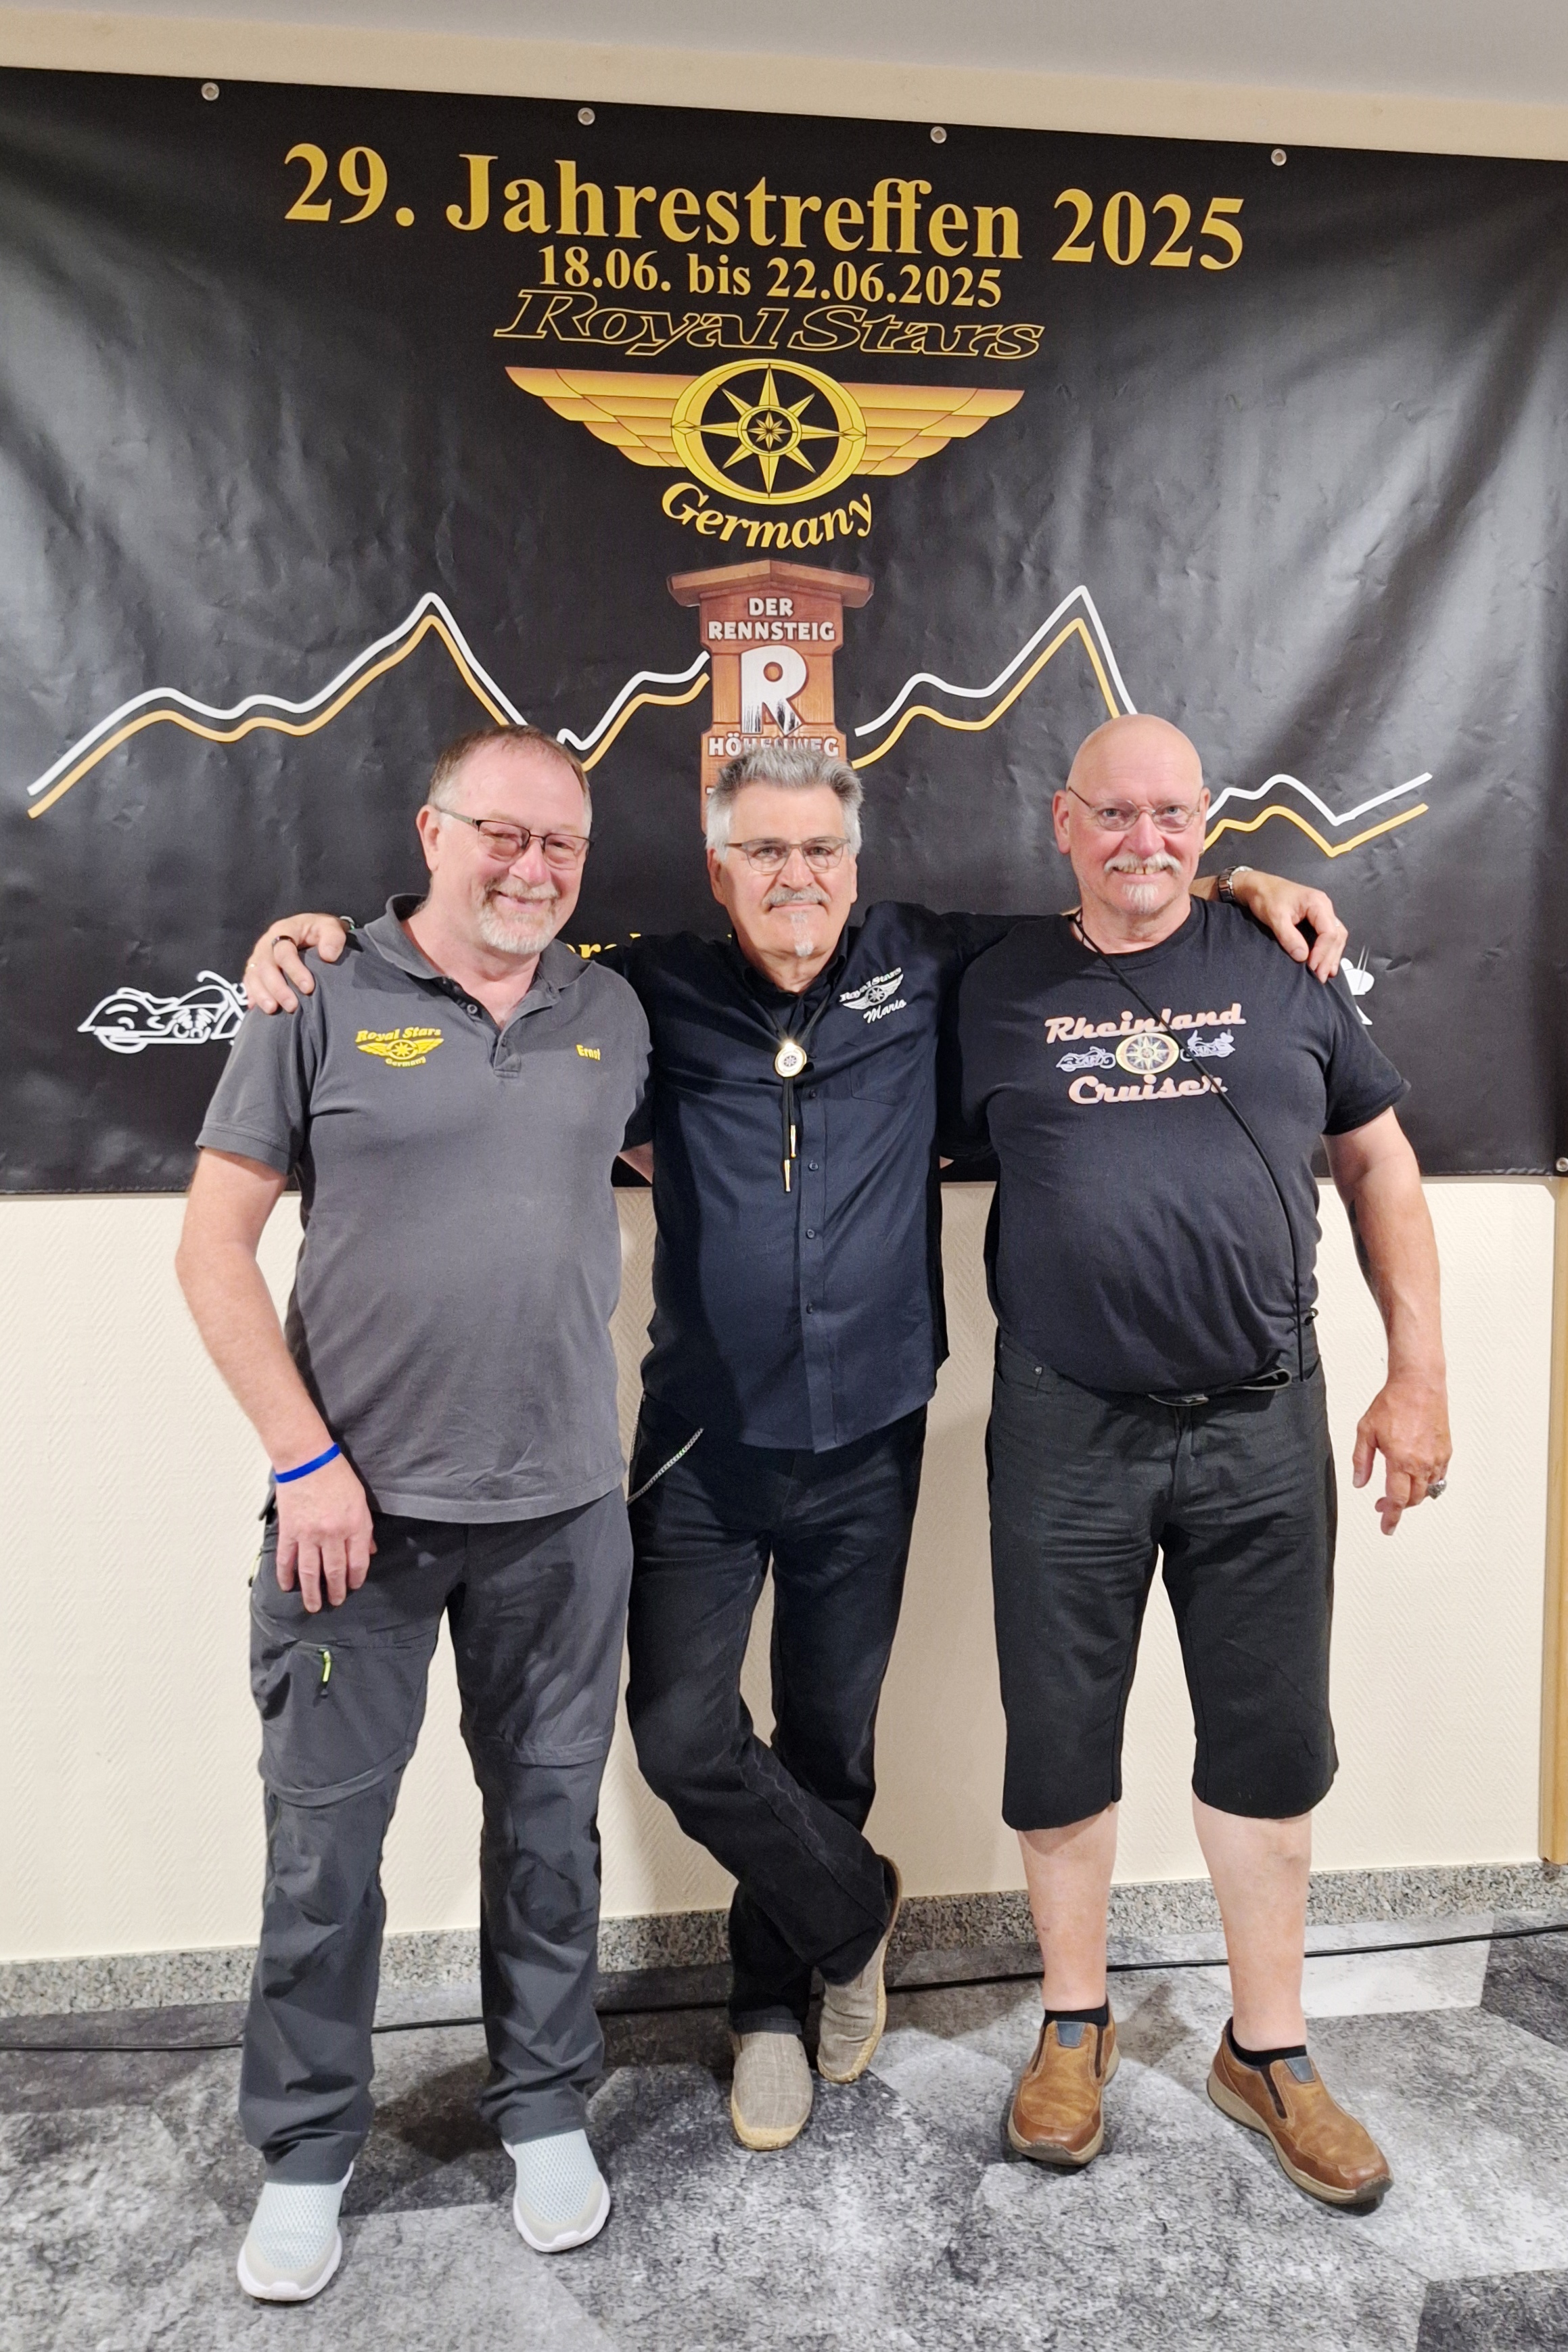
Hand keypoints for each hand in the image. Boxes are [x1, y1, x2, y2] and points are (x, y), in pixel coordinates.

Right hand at [244, 915, 349, 1012]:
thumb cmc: (320, 932)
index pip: (284, 951)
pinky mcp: (255, 969)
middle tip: (292, 1006)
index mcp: (284, 930)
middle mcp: (266, 943)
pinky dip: (253, 995)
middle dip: (278, 988)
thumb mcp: (331, 927)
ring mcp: (258, 956)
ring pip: (254, 976)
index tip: (309, 988)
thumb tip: (328, 956)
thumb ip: (333, 937)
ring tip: (273, 1010)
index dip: (295, 970)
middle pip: (266, 966)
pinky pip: (249, 982)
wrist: (310, 932)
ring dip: (262, 994)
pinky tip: (256, 1008)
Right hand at [274, 1454, 376, 1609]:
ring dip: (311, 1592)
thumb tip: (369, 1551)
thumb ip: (365, 1529)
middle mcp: (332, 1534)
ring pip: (310, 1571)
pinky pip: (286, 1559)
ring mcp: (309, 1535)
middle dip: (335, 1591)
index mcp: (354, 1525)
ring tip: (313, 1606)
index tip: (353, 1587)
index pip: (357, 1561)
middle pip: (334, 1571)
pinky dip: (285, 1575)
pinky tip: (287, 1587)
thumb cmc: (337, 1476)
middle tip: (335, 1602)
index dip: (355, 1578)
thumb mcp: (360, 1500)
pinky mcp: (289, 1531)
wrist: (307, 1460)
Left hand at [1230, 871, 1347, 980]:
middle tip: (1320, 976)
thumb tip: (1302, 956)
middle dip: (1329, 957)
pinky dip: (1328, 949)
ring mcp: (1321, 912)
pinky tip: (1325, 962)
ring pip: (1336, 936)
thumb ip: (1289, 937)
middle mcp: (1323, 906)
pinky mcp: (1316, 918)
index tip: (1312, 967)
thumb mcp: (1275, 917)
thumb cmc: (1266, 896)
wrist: (1257, 886)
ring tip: (1325, 973)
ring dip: (1331, 955)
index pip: (1329, 932)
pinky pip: (1329, 935)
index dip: (1322, 952)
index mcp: (1317, 903)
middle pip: (1336, 936)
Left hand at [1352, 1375, 1450, 1534]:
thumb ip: (1361, 1460)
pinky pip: (1438, 1476)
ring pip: (1427, 1490)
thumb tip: (1359, 1482)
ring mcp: (1437, 1458)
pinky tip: (1416, 1476)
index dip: (1390, 1517)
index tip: (1386, 1527)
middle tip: (1383, 1504)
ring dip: (1413, 1495)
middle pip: (1412, 1499)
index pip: (1396, 1500)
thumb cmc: (1394, 1403)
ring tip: (1398, 1488)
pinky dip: (1427, 1482)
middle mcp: (1422, 1463)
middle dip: (1398, 1506)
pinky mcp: (1446, 1451)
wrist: (1418, 1384)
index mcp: (1401, 1460)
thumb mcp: (1366, 1431)